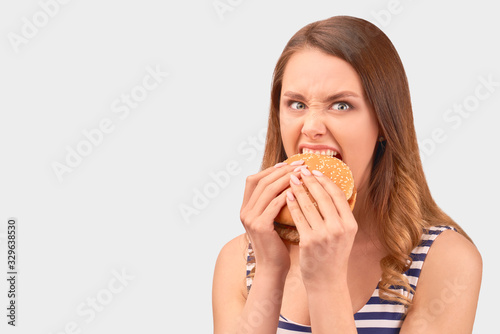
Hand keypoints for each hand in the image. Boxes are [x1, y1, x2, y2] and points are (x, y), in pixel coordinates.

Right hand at [240, 161, 303, 273]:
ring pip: (268, 189)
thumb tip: (290, 184)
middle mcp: (244, 211)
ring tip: (303, 173)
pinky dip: (287, 194)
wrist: (273, 270)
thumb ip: (274, 204)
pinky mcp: (259, 226)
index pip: (254, 180)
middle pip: (261, 180)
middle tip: (301, 164)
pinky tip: (300, 190)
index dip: (271, 169)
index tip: (289, 163)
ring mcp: (250, 218)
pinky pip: (274, 204)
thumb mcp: (272, 221)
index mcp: (246, 208)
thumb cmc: (277, 246)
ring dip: (286, 178)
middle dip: (282, 170)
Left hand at [286, 167, 357, 287]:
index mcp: (350, 224)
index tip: (316, 171)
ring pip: (309, 205)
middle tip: (300, 170)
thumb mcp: (343, 235)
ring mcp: (324, 235)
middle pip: (323, 197)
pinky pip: (298, 218)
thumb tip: (330, 189)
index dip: (326, 181)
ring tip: (291, 179)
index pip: (338, 195)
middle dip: (310, 181)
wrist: (327, 282)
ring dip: (299, 189)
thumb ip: (339, 215)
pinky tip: (287, 196)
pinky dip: (292, 204)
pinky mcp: (309, 242)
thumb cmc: (333, 256)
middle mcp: (339, 228)